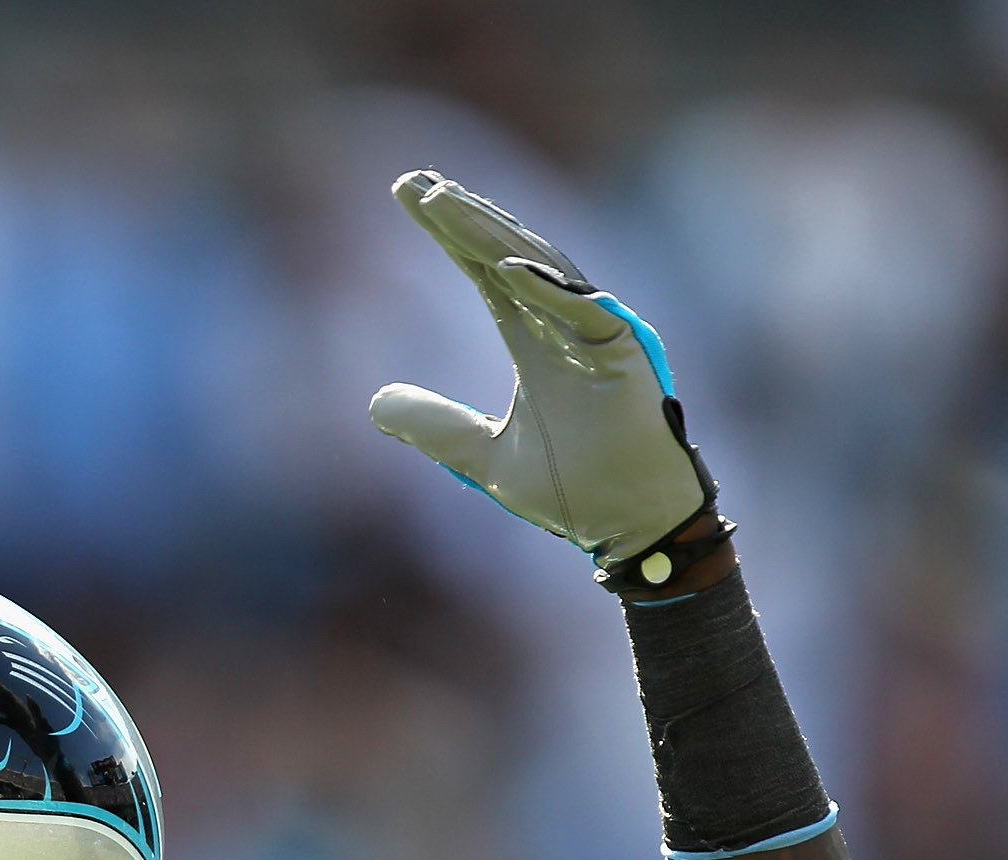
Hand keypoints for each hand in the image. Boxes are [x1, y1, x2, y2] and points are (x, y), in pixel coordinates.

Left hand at [368, 171, 710, 576]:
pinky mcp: (624, 356)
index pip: (482, 270)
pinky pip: (583, 314)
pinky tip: (502, 268)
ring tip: (443, 205)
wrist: (631, 528)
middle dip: (460, 218)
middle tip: (412, 182)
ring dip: (491, 237)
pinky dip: (544, 291)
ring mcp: (596, 334)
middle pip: (504, 255)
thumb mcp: (482, 456)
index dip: (447, 234)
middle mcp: (563, 323)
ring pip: (537, 270)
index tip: (407, 194)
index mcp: (532, 338)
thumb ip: (435, 426)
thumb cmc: (573, 490)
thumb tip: (376, 405)